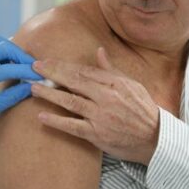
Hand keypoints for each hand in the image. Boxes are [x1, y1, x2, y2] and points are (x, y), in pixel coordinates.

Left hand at [0, 35, 41, 140]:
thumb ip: (13, 96)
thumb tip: (32, 87)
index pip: (10, 68)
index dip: (28, 71)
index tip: (42, 76)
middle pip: (4, 46)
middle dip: (21, 55)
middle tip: (34, 67)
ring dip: (12, 50)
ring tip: (22, 63)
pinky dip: (4, 52)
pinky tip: (12, 64)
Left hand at [31, 47, 159, 165]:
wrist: (156, 138)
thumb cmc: (143, 109)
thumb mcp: (131, 84)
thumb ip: (111, 69)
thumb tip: (99, 51)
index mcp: (114, 83)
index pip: (83, 71)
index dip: (62, 66)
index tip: (46, 62)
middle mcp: (106, 97)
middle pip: (74, 82)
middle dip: (52, 73)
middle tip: (33, 68)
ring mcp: (101, 116)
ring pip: (70, 102)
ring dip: (49, 94)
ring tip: (32, 88)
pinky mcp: (97, 134)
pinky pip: (73, 126)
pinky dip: (57, 121)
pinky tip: (41, 116)